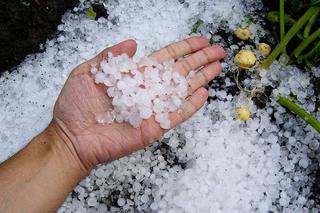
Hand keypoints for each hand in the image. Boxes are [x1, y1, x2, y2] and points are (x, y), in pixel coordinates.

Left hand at [52, 37, 224, 169]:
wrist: (71, 137)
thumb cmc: (76, 105)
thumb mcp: (88, 72)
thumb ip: (110, 56)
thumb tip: (133, 41)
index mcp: (135, 75)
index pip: (165, 58)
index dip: (184, 48)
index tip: (200, 41)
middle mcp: (147, 90)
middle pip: (179, 71)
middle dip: (199, 60)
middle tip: (219, 50)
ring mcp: (152, 109)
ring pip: (182, 91)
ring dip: (200, 79)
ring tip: (217, 67)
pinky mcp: (154, 127)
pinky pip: (176, 115)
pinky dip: (190, 106)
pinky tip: (203, 94)